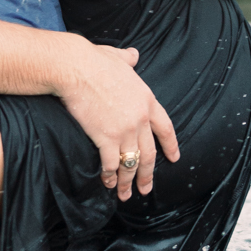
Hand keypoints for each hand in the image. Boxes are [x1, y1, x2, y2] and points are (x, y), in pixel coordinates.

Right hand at [56, 36, 179, 199]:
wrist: (77, 68)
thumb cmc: (94, 61)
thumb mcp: (119, 58)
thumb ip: (128, 60)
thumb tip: (133, 55)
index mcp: (147, 100)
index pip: (165, 128)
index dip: (170, 145)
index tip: (174, 158)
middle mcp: (140, 118)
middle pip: (149, 153)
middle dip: (148, 175)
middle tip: (147, 189)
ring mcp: (124, 130)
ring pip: (131, 163)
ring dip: (129, 182)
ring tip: (127, 195)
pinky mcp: (105, 138)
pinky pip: (110, 164)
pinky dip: (110, 177)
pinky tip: (108, 184)